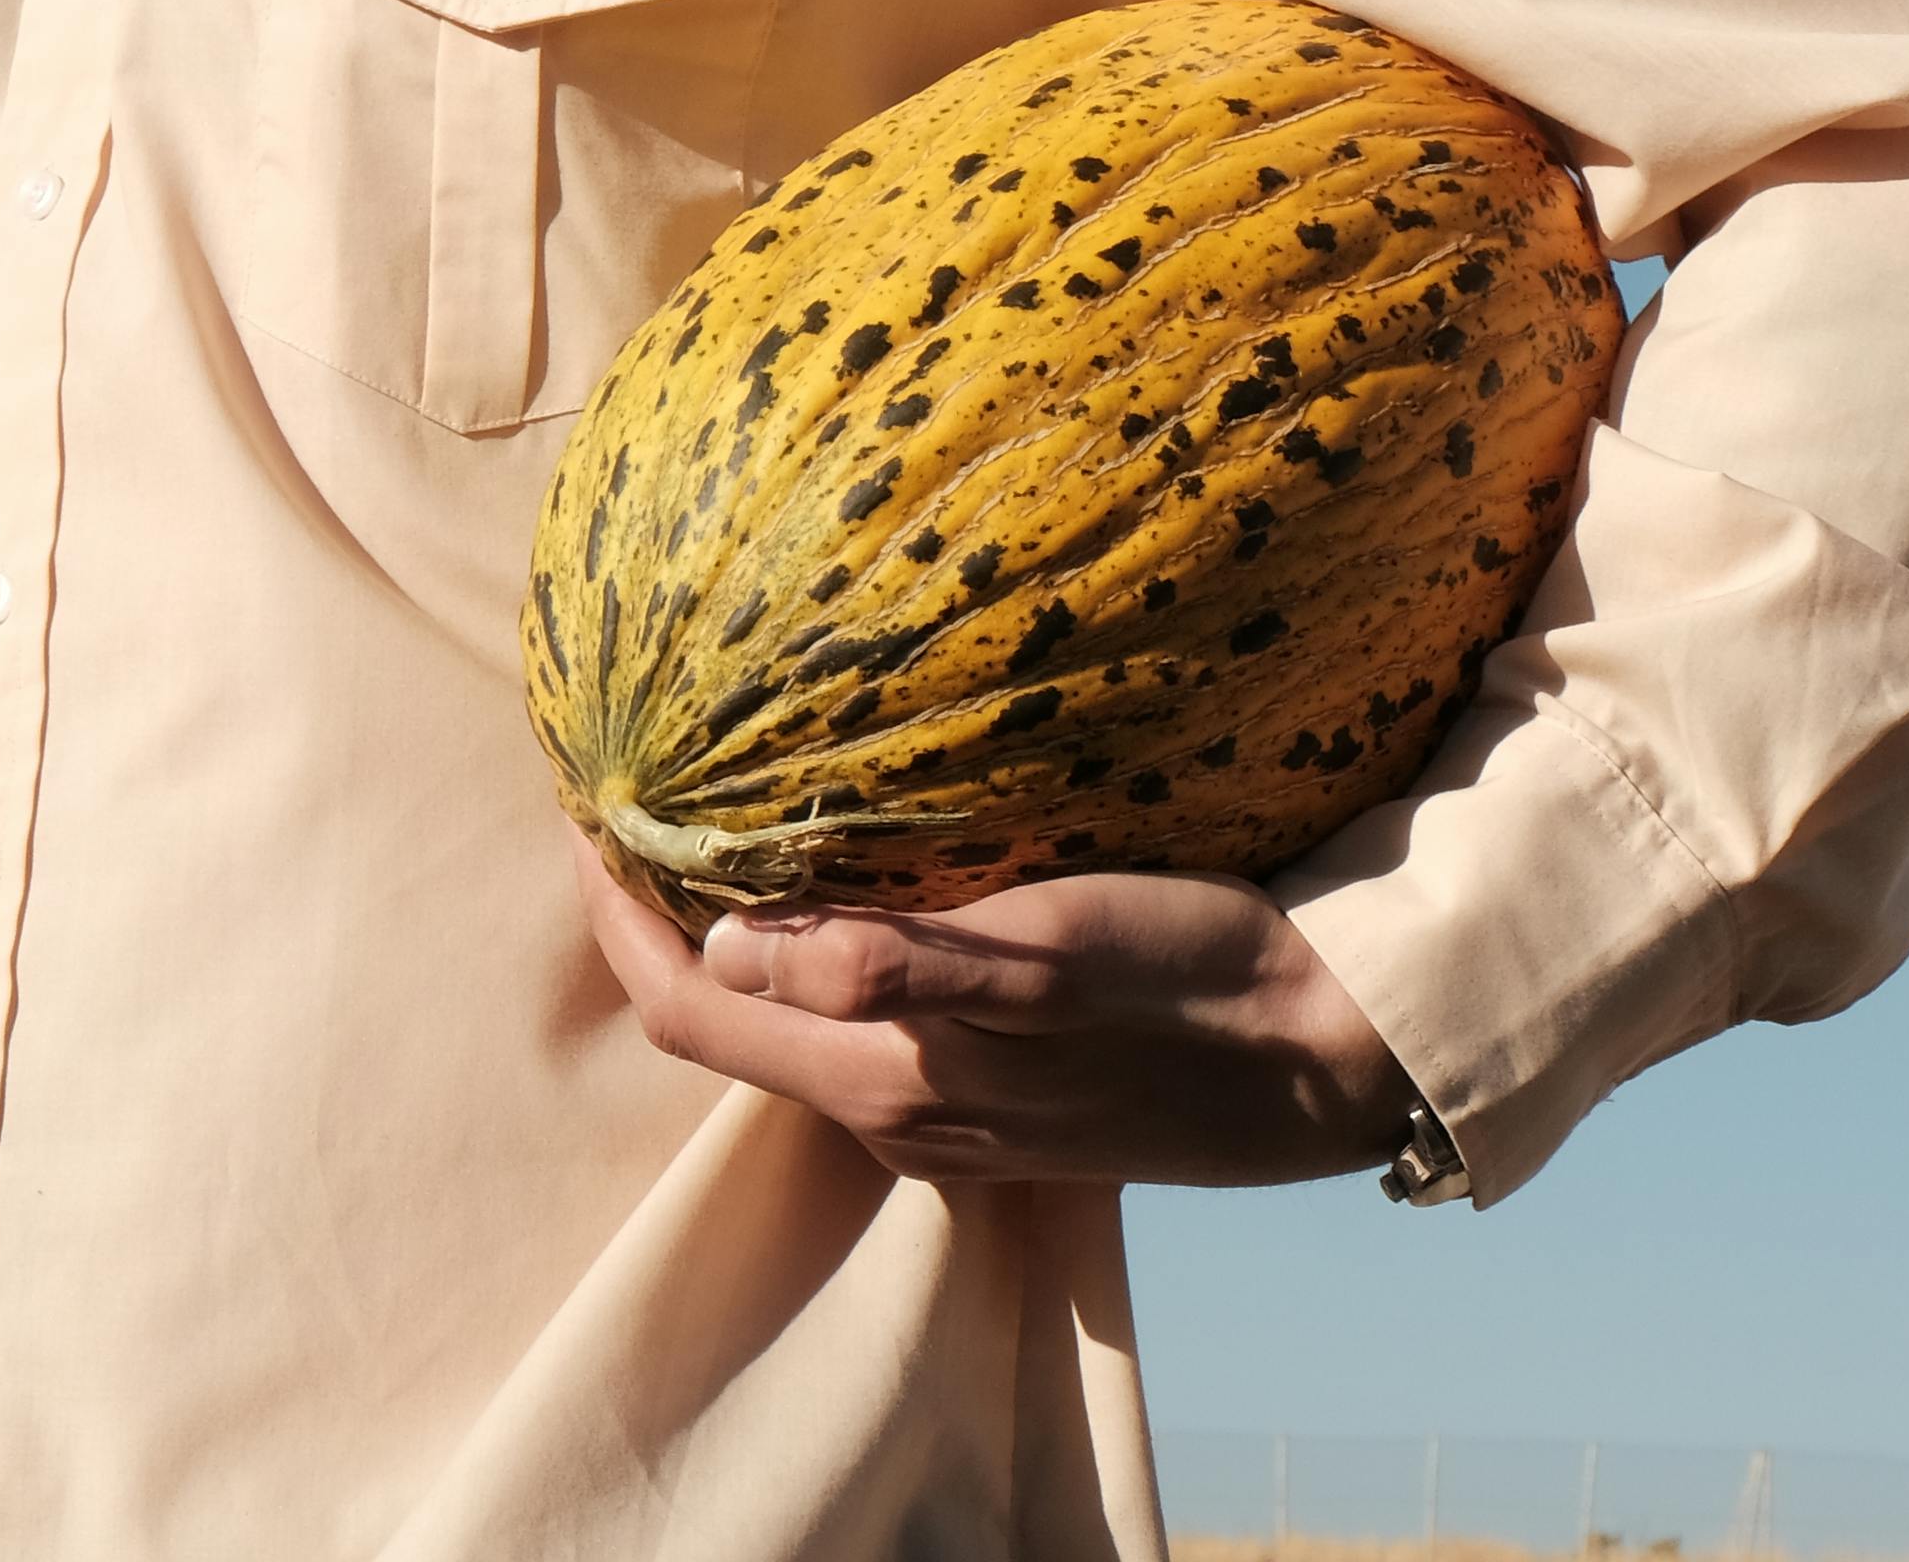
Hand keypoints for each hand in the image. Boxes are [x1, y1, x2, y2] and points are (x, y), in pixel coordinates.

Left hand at [569, 831, 1423, 1188]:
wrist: (1326, 1061)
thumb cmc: (1189, 984)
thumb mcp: (1045, 956)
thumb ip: (892, 963)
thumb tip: (730, 939)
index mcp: (884, 1081)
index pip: (689, 1007)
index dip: (615, 916)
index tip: (582, 807)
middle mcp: (894, 1112)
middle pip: (718, 1022)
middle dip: (653, 917)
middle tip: (632, 796)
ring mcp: (946, 1111)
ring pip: (785, 1024)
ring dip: (729, 935)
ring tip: (713, 820)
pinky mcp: (996, 1091)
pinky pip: (854, 1026)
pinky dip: (808, 954)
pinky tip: (839, 886)